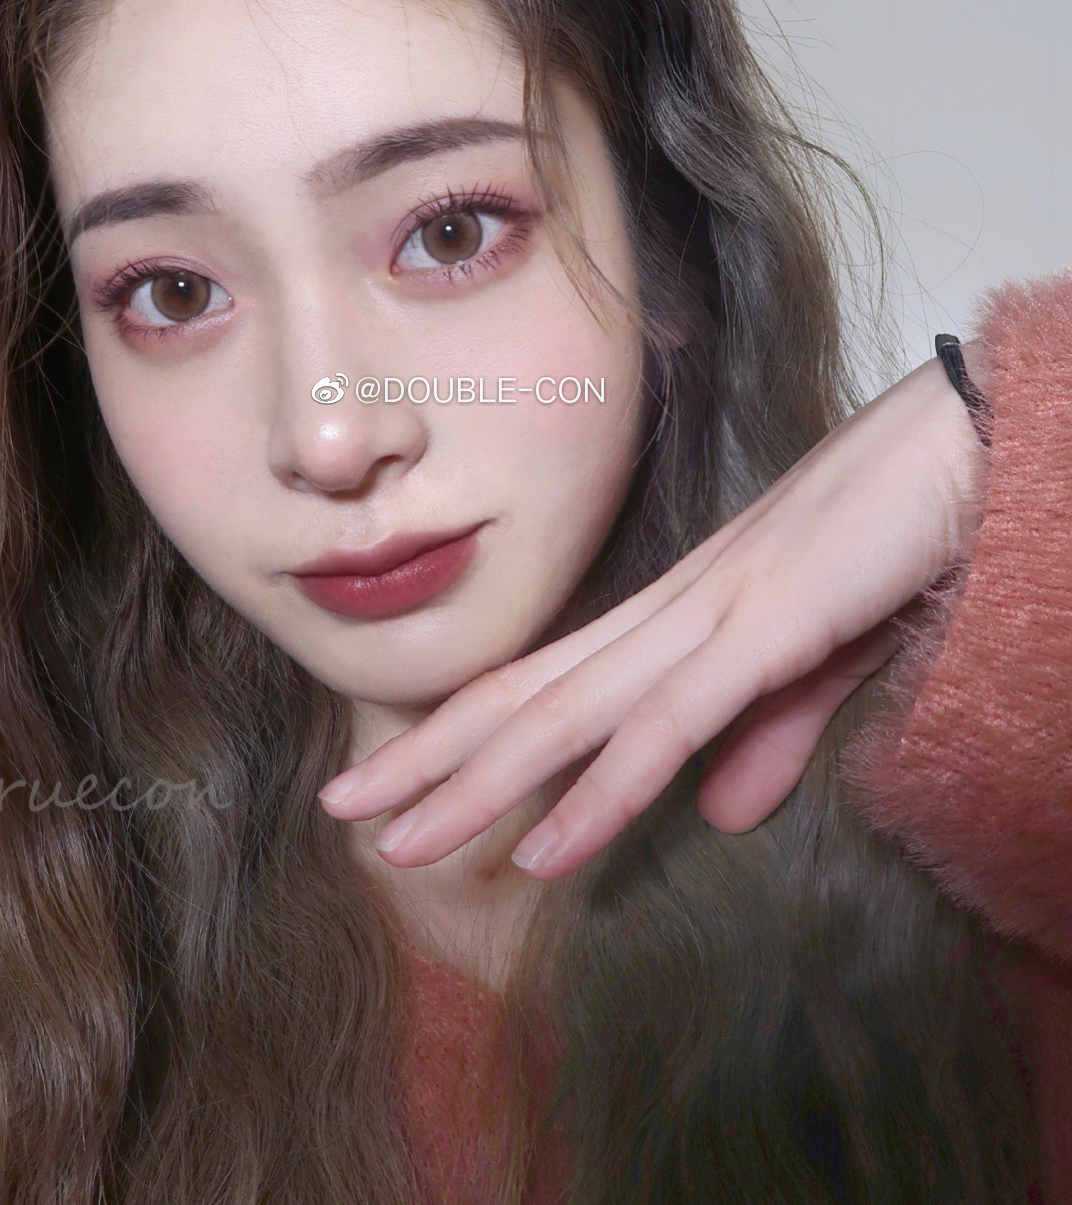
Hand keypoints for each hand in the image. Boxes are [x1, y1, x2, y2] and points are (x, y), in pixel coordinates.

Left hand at [316, 343, 992, 879]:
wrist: (957, 449)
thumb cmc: (889, 539)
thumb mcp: (818, 661)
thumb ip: (766, 734)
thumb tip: (721, 814)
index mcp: (670, 618)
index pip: (541, 684)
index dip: (460, 734)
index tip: (392, 780)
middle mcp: (664, 614)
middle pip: (524, 696)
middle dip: (428, 757)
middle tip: (341, 809)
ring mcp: (706, 618)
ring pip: (566, 714)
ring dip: (478, 784)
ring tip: (398, 840)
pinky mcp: (761, 631)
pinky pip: (664, 727)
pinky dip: (598, 792)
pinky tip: (541, 850)